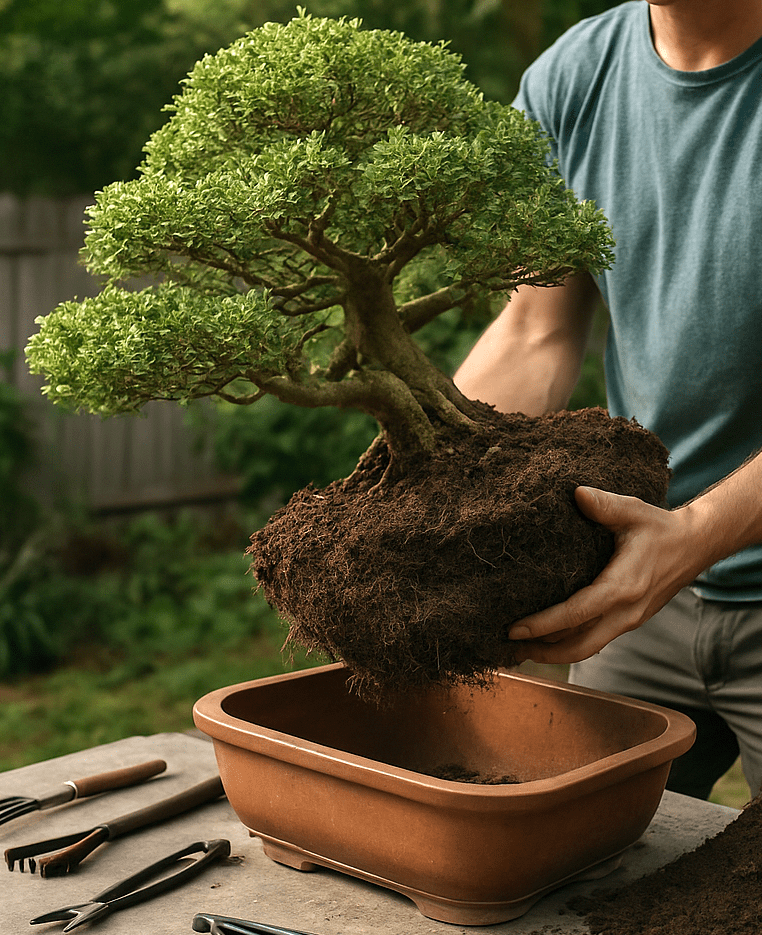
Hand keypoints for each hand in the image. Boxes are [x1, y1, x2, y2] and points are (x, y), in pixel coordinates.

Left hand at [507, 486, 705, 664]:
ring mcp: (628, 621)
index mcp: (622, 587)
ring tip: (520, 652)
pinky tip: (548, 642)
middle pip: (578, 646)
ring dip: (553, 654)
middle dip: (541, 651)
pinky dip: (569, 645)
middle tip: (506, 649)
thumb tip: (576, 493)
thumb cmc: (660, 528)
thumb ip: (604, 505)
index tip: (513, 629)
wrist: (695, 546)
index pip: (576, 614)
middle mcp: (625, 612)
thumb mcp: (633, 511)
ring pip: (587, 649)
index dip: (542, 625)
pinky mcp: (628, 622)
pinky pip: (595, 641)